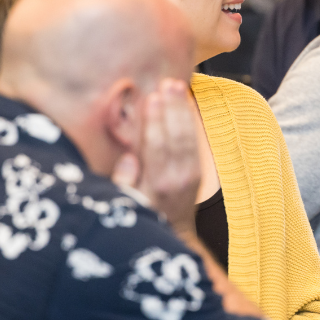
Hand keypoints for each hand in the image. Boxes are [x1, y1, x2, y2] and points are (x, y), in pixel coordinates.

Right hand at [132, 78, 200, 234]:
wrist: (170, 235)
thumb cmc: (138, 215)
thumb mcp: (122, 205)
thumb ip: (123, 184)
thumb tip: (129, 159)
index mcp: (154, 186)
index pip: (155, 147)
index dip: (154, 122)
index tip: (150, 98)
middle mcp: (175, 180)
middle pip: (175, 138)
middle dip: (172, 109)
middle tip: (167, 84)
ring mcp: (189, 176)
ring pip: (188, 137)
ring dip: (182, 110)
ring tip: (176, 86)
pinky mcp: (197, 171)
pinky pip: (194, 141)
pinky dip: (189, 120)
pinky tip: (183, 102)